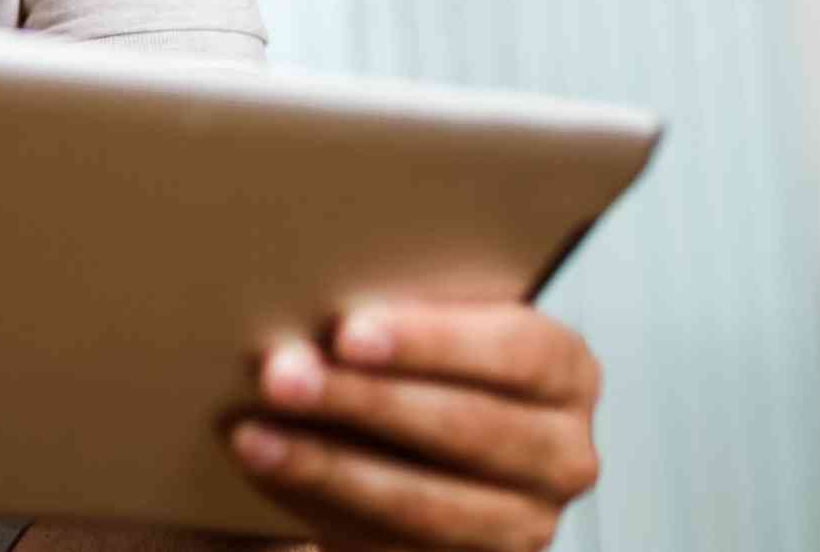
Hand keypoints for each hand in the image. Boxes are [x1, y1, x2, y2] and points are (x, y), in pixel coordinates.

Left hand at [226, 302, 602, 551]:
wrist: (422, 459)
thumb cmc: (420, 368)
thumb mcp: (432, 334)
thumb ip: (396, 319)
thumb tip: (304, 293)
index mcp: (565, 372)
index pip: (517, 352)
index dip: (432, 343)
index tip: (348, 333)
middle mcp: (562, 454)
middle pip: (466, 426)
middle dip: (362, 401)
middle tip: (281, 376)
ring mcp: (525, 524)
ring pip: (427, 502)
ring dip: (329, 466)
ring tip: (254, 437)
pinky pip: (396, 546)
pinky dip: (323, 508)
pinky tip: (271, 476)